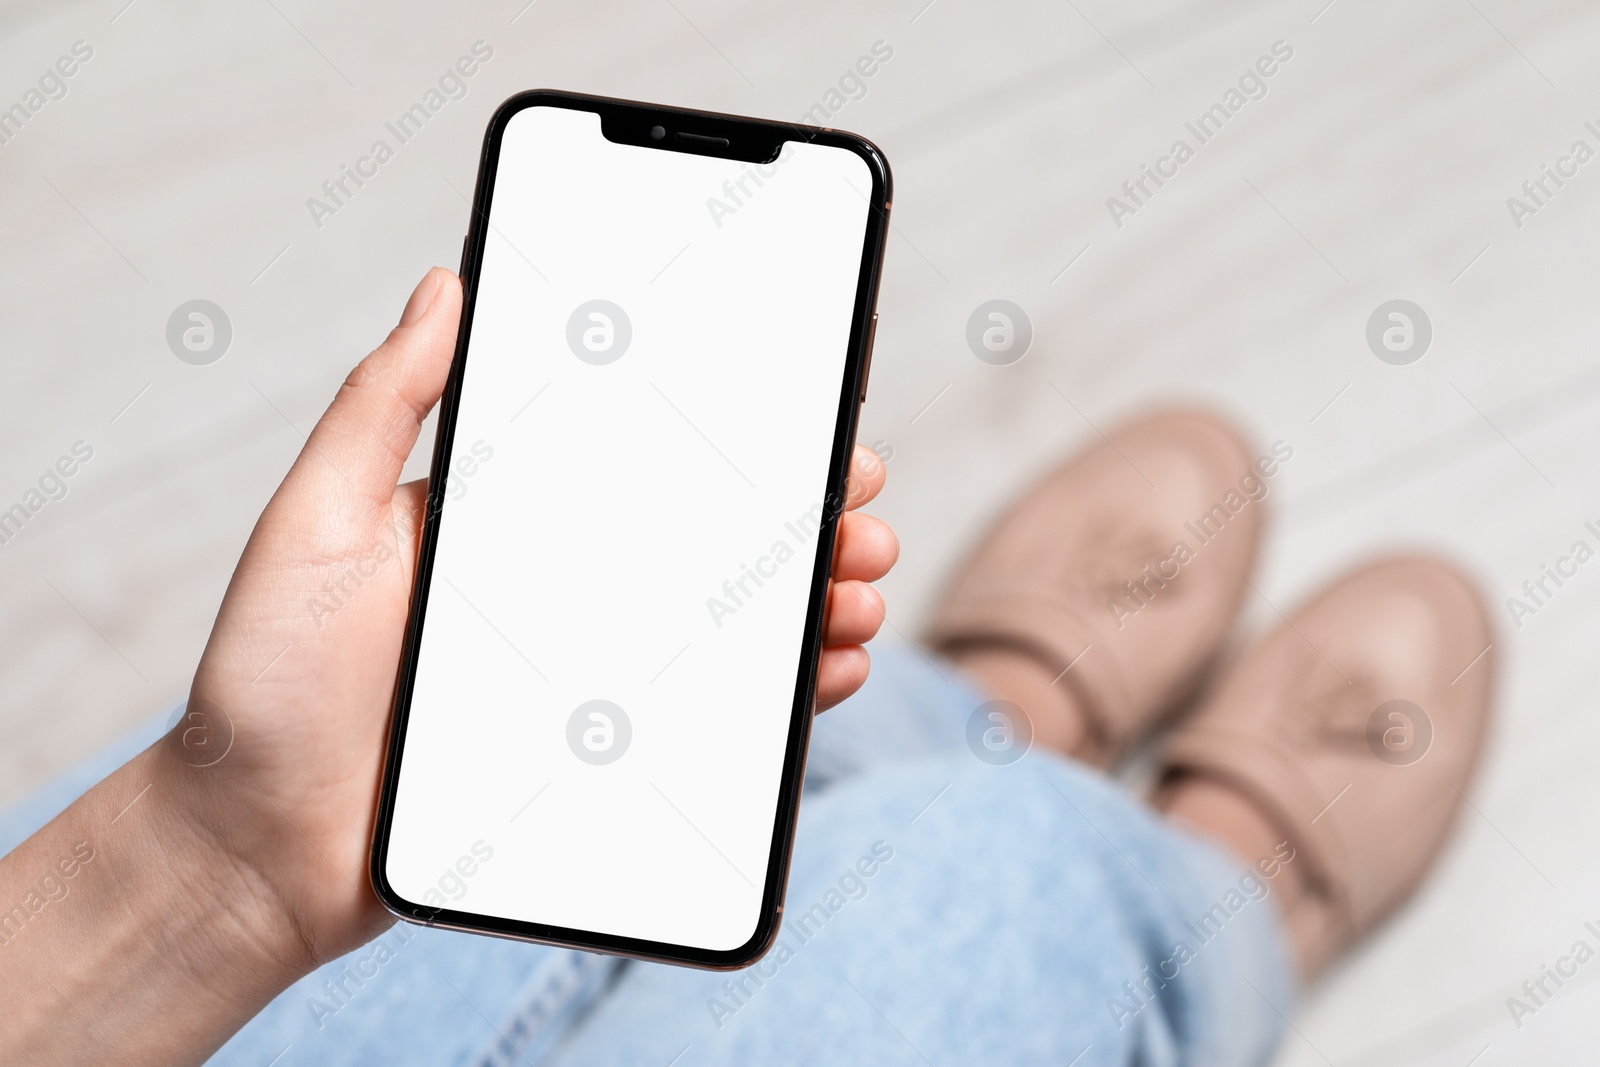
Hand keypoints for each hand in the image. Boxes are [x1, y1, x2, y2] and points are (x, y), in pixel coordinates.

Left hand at [175, 268, 897, 971]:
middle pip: (709, 532)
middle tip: (857, 498)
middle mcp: (565, 585)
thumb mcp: (314, 522)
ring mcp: (593, 670)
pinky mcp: (605, 752)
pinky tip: (830, 666)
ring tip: (857, 585)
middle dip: (801, 508)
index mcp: (510, 518)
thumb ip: (381, 405)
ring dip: (815, 594)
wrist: (252, 849)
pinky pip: (717, 713)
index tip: (807, 396)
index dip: (732, 424)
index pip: (640, 452)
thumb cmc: (266, 682)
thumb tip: (448, 284)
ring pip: (731, 621)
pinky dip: (788, 689)